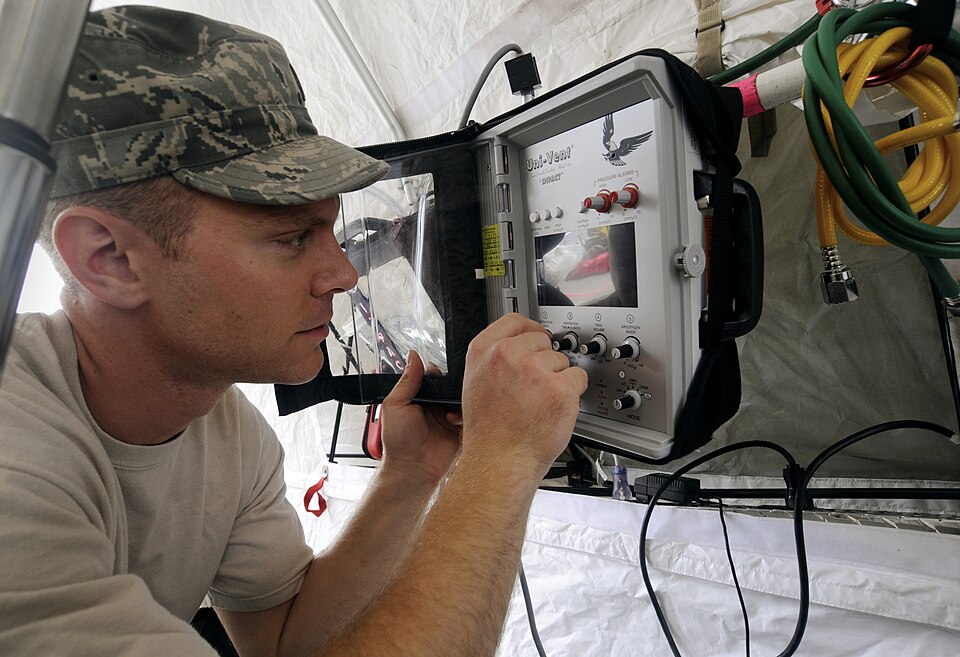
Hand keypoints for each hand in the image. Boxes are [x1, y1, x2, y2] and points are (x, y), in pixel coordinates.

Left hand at [378, 351, 462, 487]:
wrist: (411, 469)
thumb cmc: (398, 441)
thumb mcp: (396, 405)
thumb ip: (407, 381)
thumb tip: (413, 356)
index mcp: (421, 397)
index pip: (435, 376)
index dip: (439, 373)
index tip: (440, 374)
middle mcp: (437, 405)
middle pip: (452, 385)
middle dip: (454, 386)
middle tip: (450, 389)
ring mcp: (450, 416)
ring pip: (464, 398)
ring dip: (460, 399)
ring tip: (448, 408)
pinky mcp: (461, 429)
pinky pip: (471, 415)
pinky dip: (466, 414)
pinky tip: (453, 419)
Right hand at [459, 313, 587, 479]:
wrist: (499, 461)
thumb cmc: (489, 431)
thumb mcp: (475, 383)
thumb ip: (494, 359)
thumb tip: (520, 346)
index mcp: (484, 351)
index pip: (516, 321)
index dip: (531, 329)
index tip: (539, 337)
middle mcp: (507, 356)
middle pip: (543, 341)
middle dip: (545, 361)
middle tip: (534, 389)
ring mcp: (535, 371)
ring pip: (562, 361)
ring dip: (558, 379)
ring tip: (539, 404)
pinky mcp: (559, 389)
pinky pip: (578, 378)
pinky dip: (572, 393)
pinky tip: (554, 409)